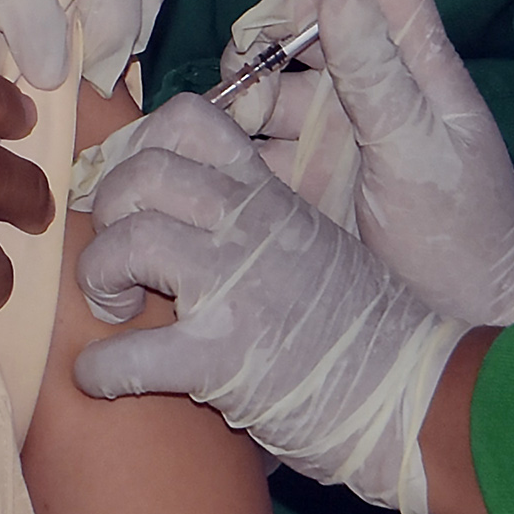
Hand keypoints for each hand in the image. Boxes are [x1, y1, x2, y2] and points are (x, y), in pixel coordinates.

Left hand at [72, 97, 466, 513]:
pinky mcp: (220, 359)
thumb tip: (199, 224)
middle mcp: (251, 228)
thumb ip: (262, 226)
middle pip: (144, 171)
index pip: (193, 119)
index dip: (143, 146)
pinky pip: (126, 355)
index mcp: (272, 198)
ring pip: (127, 241)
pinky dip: (99, 370)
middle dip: (110, 210)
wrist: (414, 393)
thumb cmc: (369, 332)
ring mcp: (235, 288)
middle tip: (120, 256)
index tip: (137, 192)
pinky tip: (104, 381)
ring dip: (99, 276)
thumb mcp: (318, 246)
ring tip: (117, 309)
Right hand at [217, 0, 513, 325]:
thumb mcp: (419, 148)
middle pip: (299, 23)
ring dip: (237, 93)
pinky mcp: (297, 175)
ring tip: (225, 125)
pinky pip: (247, 143)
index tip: (294, 17)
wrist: (460, 316)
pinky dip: (221, 142)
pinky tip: (205, 157)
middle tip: (245, 78)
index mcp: (410, 59)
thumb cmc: (462, 228)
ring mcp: (328, 129)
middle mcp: (366, 82)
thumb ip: (379, 74)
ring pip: (264, 83)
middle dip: (262, 37)